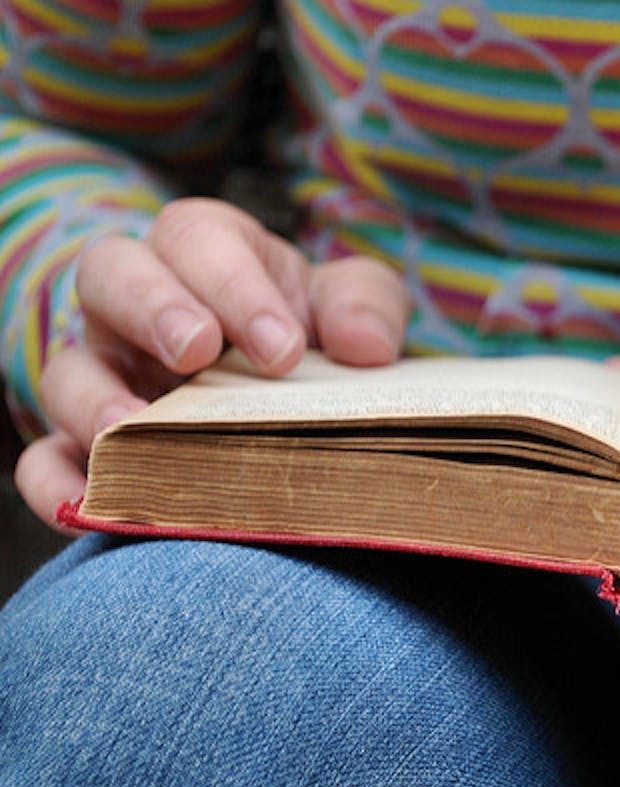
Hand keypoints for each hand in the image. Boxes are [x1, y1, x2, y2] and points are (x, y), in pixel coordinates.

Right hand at [15, 197, 410, 530]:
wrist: (306, 397)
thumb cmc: (318, 333)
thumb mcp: (353, 304)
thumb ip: (365, 306)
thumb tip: (364, 346)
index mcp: (209, 253)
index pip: (199, 239)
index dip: (233, 286)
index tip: (282, 347)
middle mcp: (141, 303)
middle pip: (112, 274)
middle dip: (153, 308)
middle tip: (198, 352)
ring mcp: (108, 374)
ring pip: (69, 368)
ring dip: (95, 399)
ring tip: (129, 431)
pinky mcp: (89, 444)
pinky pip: (47, 458)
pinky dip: (55, 482)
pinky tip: (84, 506)